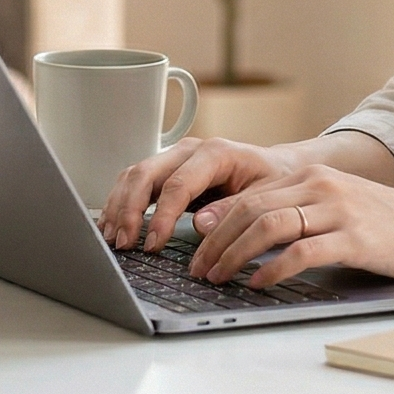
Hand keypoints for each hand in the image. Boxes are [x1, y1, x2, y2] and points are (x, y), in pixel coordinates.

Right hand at [98, 137, 309, 252]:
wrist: (280, 168)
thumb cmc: (275, 181)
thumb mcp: (266, 196)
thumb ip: (234, 209)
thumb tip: (201, 224)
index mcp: (215, 153)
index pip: (177, 184)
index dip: (161, 216)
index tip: (152, 243)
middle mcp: (190, 150)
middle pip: (146, 174)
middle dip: (130, 210)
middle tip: (124, 243)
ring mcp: (175, 158)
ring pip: (134, 175)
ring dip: (119, 206)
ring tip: (113, 238)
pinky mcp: (167, 170)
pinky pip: (135, 181)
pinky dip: (120, 202)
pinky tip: (113, 223)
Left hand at [186, 165, 393, 288]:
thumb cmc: (388, 225)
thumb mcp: (337, 208)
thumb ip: (298, 214)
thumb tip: (250, 237)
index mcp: (311, 177)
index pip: (248, 194)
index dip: (215, 221)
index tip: (192, 244)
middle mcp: (320, 186)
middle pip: (249, 208)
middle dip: (215, 241)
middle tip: (197, 268)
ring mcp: (338, 210)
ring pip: (268, 226)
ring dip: (234, 254)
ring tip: (218, 277)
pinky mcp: (355, 238)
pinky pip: (302, 251)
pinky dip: (273, 269)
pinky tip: (258, 283)